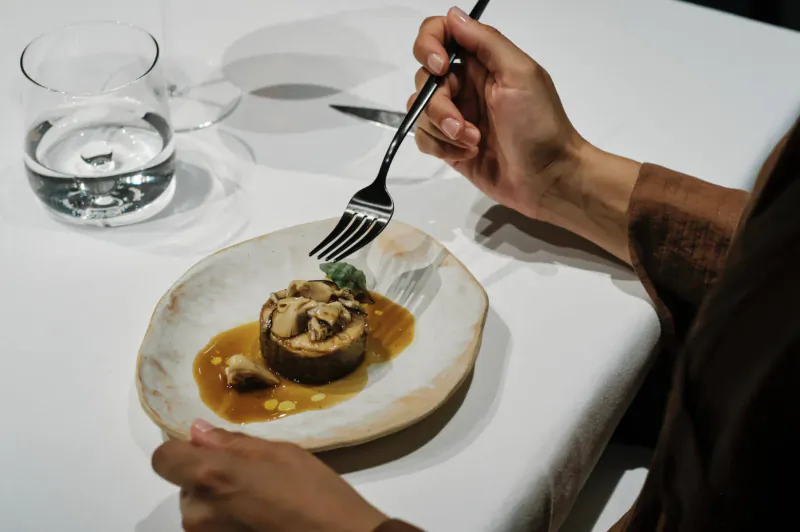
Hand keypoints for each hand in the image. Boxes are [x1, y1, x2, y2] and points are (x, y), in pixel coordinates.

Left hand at [152, 420, 386, 531]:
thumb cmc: (314, 493)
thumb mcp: (281, 453)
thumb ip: (233, 443)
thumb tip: (197, 431)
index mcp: (211, 476)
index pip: (163, 458)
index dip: (182, 451)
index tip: (209, 450)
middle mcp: (197, 512)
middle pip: (185, 486)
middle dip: (209, 478)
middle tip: (252, 479)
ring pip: (200, 510)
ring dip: (220, 503)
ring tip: (261, 503)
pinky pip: (212, 529)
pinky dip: (229, 522)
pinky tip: (260, 521)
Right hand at [409, 7, 640, 262]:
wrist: (548, 179)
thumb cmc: (540, 126)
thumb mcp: (520, 74)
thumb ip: (486, 41)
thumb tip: (453, 14)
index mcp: (483, 62)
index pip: (440, 34)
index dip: (429, 45)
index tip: (439, 68)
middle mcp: (466, 85)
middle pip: (424, 77)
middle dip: (439, 103)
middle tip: (462, 123)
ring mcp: (457, 116)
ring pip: (421, 110)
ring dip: (443, 128)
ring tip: (472, 142)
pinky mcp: (450, 146)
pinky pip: (424, 137)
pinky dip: (440, 146)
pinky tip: (466, 154)